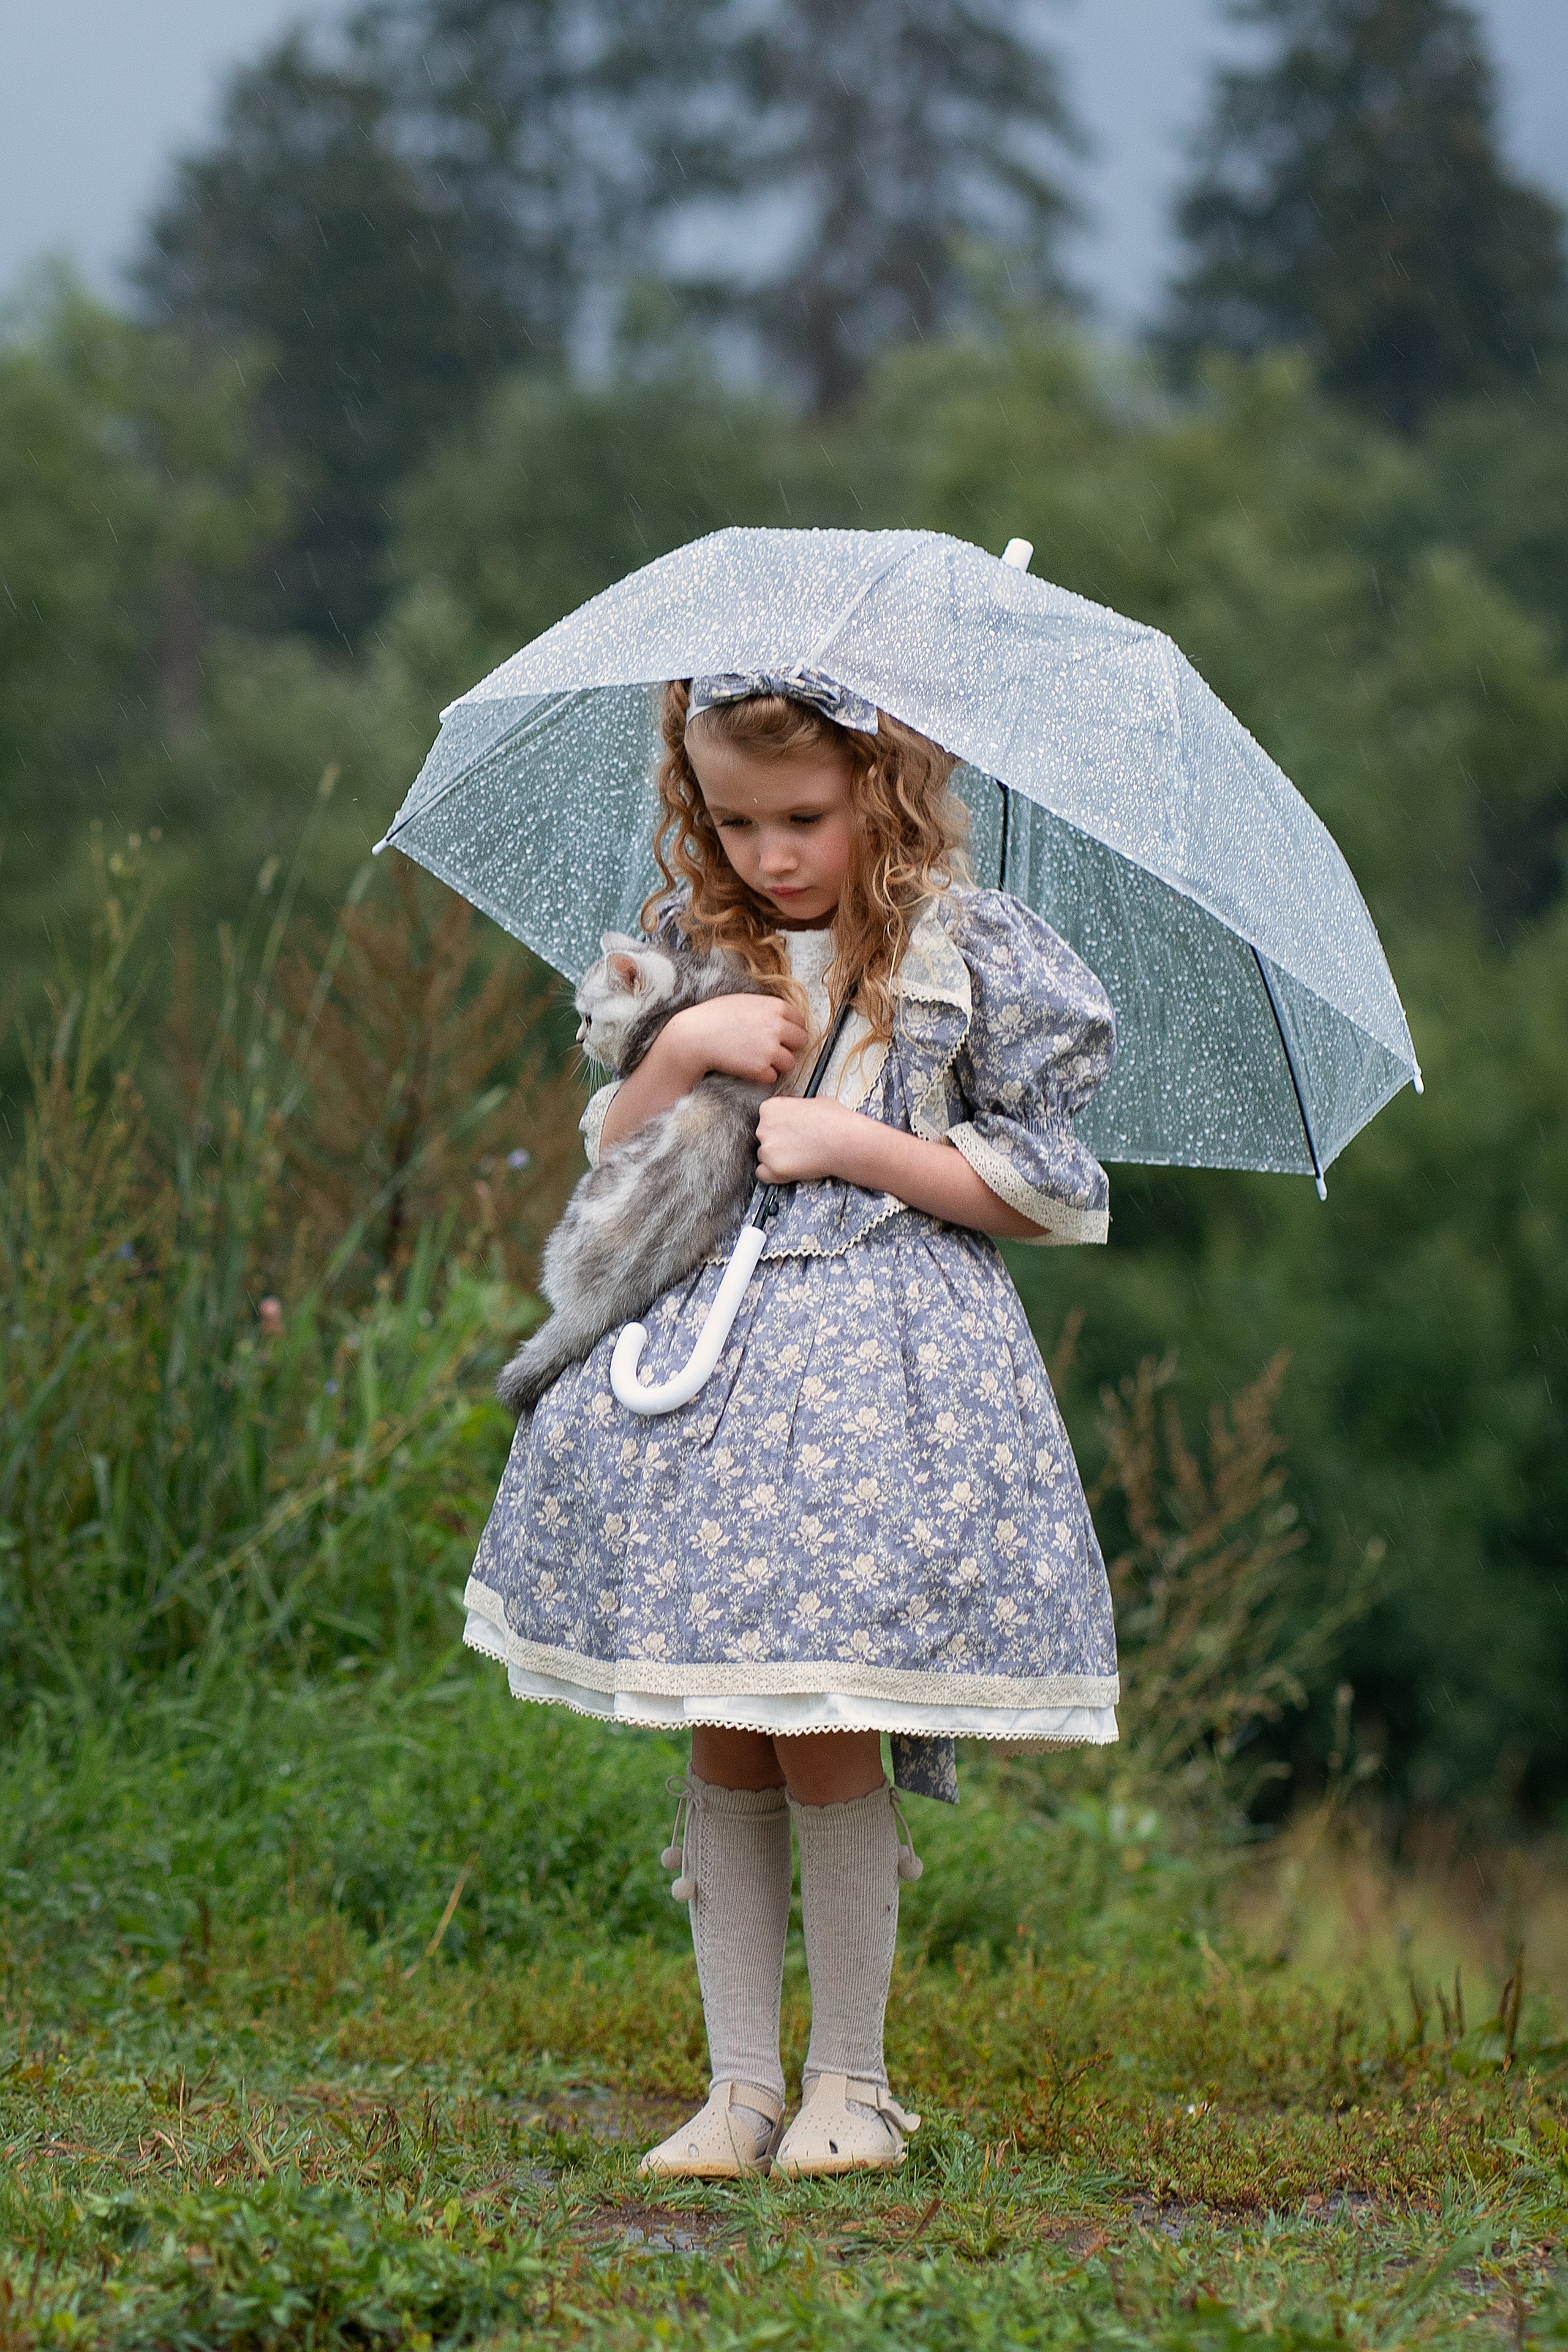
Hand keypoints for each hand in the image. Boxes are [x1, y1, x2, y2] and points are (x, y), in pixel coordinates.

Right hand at [659, 994, 807, 1087]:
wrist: (695, 1036)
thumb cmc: (715, 1017)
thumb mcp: (746, 1002)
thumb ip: (768, 1010)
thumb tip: (785, 1021)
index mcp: (775, 1006)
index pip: (800, 1021)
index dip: (790, 1030)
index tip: (781, 1036)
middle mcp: (777, 1026)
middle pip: (800, 1041)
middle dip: (788, 1046)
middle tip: (770, 1049)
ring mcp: (770, 1048)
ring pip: (790, 1062)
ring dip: (776, 1064)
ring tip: (756, 1058)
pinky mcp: (760, 1067)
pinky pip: (772, 1076)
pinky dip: (762, 1076)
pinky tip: (746, 1066)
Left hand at [755, 1096, 863, 1185]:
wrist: (845, 1142)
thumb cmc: (835, 1122)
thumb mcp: (814, 1101)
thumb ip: (797, 1107)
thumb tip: (799, 1112)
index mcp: (771, 1108)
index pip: (766, 1118)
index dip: (781, 1125)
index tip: (792, 1130)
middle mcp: (764, 1127)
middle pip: (764, 1137)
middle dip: (779, 1141)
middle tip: (799, 1143)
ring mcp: (767, 1149)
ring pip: (765, 1156)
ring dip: (778, 1157)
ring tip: (800, 1155)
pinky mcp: (774, 1168)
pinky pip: (763, 1174)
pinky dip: (774, 1174)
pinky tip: (790, 1168)